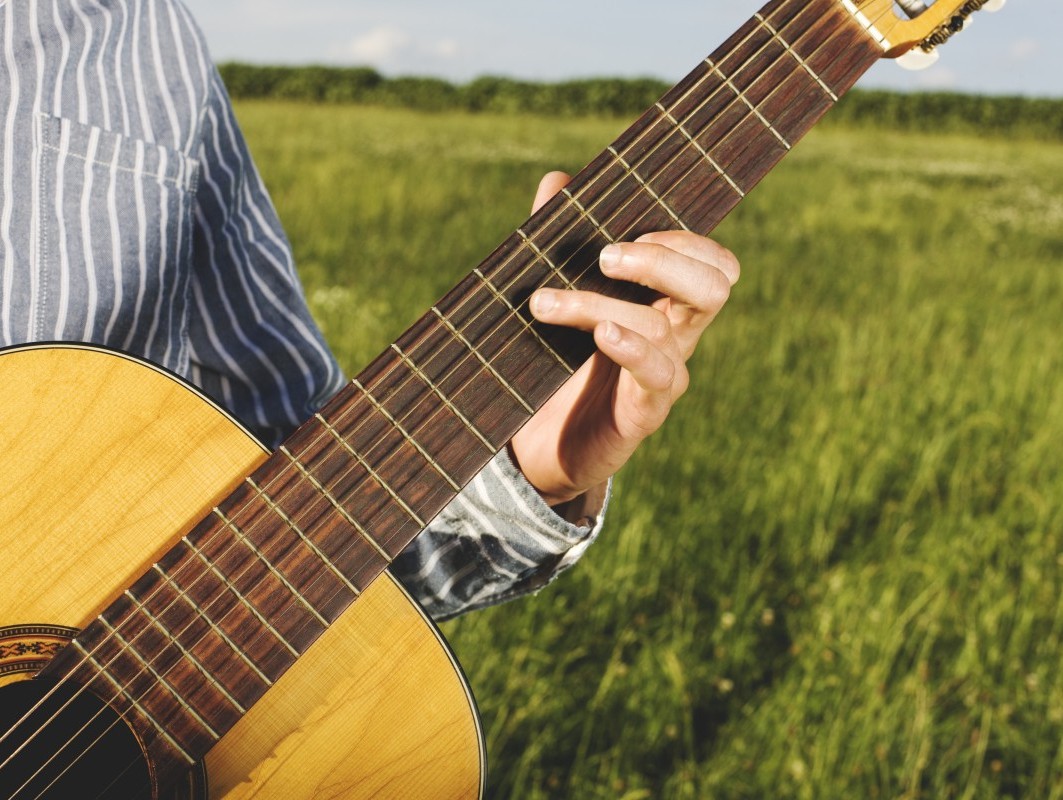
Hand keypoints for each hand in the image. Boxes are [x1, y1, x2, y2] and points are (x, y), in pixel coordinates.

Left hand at [510, 171, 739, 507]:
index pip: (712, 262)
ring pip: (662, 326)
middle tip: (604, 256)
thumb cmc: (554, 364)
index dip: (686, 239)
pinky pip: (659, 376)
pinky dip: (633, 348)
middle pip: (714, 285)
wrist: (538, 446)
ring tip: (543, 303)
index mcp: (666, 302)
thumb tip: (558, 180)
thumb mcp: (554, 297)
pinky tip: (603, 334)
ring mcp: (666, 375)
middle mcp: (678, 335)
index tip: (629, 227)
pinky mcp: (644, 412)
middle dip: (663, 260)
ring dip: (598, 305)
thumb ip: (557, 241)